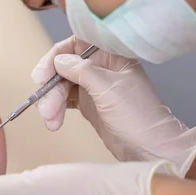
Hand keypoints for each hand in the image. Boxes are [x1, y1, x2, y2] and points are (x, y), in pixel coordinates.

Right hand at [31, 36, 195, 176]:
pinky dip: (56, 109)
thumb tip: (59, 60)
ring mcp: (94, 86)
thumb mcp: (109, 89)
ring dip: (51, 102)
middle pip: (64, 66)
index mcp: (112, 55)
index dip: (56, 56)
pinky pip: (65, 100)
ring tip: (50, 121)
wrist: (152, 150)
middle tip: (45, 108)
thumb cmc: (139, 117)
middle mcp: (102, 67)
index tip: (43, 75)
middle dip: (51, 87)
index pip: (75, 44)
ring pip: (62, 85)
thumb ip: (82, 70)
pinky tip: (54, 121)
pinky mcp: (89, 104)